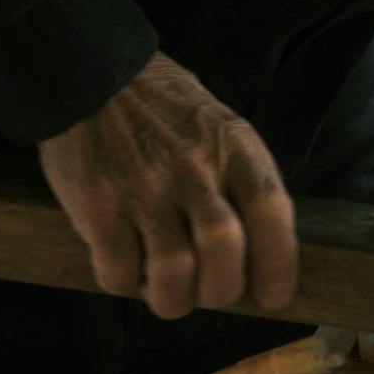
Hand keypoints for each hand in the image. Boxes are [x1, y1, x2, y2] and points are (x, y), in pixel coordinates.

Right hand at [38, 51, 298, 321]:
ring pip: (173, 274)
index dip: (279, 266)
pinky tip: (127, 265)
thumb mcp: (219, 127)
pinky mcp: (97, 205)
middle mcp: (194, 166)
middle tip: (208, 290)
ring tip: (167, 290)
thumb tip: (256, 259)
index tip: (273, 296)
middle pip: (224, 254)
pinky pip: (118, 272)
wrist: (95, 74)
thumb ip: (239, 181)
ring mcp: (143, 187)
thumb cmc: (164, 109)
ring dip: (173, 299)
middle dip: (220, 291)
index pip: (272, 212)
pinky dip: (125, 283)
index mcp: (234, 146)